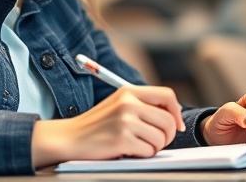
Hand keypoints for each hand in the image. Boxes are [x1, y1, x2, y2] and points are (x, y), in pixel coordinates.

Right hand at [31, 85, 184, 167]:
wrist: (69, 138)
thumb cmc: (96, 125)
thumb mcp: (118, 105)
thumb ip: (142, 105)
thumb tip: (173, 116)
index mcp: (128, 91)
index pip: (167, 95)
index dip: (177, 112)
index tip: (177, 125)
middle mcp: (128, 103)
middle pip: (168, 120)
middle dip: (168, 135)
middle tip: (158, 142)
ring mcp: (124, 121)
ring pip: (161, 137)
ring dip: (154, 147)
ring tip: (139, 146)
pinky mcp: (121, 139)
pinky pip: (148, 151)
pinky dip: (143, 155)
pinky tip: (129, 151)